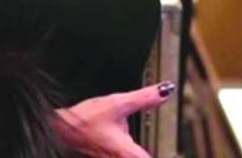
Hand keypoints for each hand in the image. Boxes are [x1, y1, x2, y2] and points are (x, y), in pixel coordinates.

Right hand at [54, 81, 175, 157]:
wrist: (60, 129)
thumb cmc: (85, 120)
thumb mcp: (117, 103)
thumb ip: (144, 98)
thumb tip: (165, 90)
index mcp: (129, 154)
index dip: (171, 155)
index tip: (181, 151)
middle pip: (146, 157)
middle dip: (151, 149)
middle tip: (171, 147)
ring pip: (136, 155)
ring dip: (142, 149)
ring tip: (144, 142)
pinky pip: (124, 155)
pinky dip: (132, 150)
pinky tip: (127, 143)